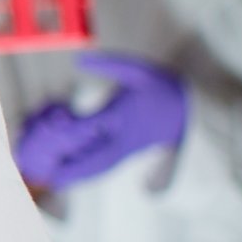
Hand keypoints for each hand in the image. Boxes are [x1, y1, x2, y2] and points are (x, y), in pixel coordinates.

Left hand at [15, 51, 188, 190]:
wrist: (189, 107)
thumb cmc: (161, 86)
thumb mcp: (138, 69)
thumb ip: (109, 64)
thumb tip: (78, 59)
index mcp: (125, 115)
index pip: (95, 125)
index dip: (74, 129)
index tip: (52, 130)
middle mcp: (126, 136)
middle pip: (100, 158)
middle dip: (76, 169)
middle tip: (54, 179)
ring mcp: (129, 147)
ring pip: (103, 165)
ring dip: (81, 175)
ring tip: (58, 183)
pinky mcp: (130, 151)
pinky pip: (108, 165)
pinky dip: (91, 172)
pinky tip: (74, 175)